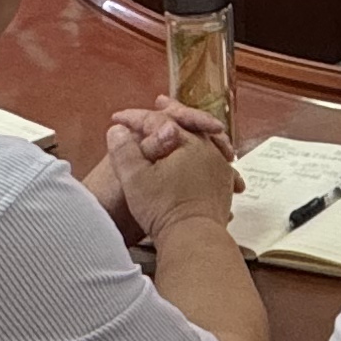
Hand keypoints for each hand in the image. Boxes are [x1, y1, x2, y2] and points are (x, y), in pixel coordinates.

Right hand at [90, 101, 237, 241]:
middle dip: (169, 113)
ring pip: (203, 140)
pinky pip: (213, 159)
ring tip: (180, 127)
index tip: (116, 119)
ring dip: (189, 131)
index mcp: (186, 142)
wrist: (194, 238)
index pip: (156, 121)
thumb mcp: (135, 179)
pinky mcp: (223, 185)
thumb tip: (117, 129)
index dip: (134, 118)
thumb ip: (124, 152)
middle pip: (187, 123)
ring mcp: (219, 167)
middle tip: (160, 102)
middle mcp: (208, 149)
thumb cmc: (164, 209)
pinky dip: (201, 152)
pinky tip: (198, 157)